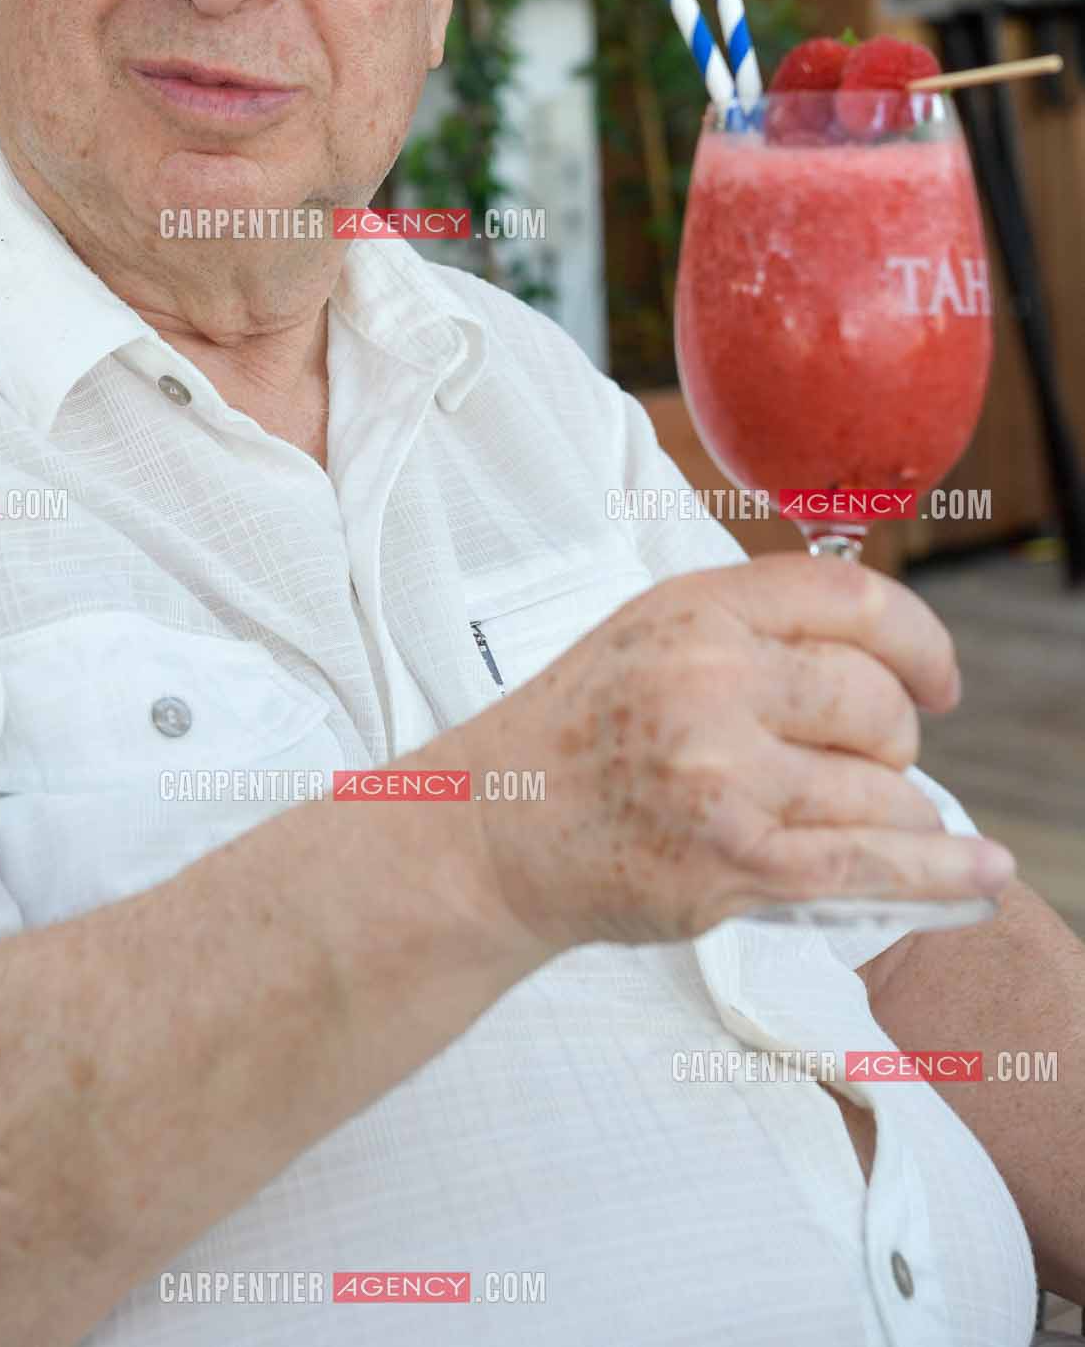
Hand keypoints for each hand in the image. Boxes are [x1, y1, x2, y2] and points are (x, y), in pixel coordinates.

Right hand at [429, 555, 1011, 955]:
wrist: (492, 830)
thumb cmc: (576, 733)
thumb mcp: (650, 634)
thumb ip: (752, 627)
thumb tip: (883, 651)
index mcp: (694, 610)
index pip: (849, 599)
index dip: (918, 638)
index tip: (936, 677)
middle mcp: (712, 681)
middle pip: (875, 700)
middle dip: (894, 738)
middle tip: (865, 759)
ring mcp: (726, 777)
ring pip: (882, 789)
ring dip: (896, 808)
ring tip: (865, 816)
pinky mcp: (736, 863)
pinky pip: (871, 865)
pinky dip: (939, 870)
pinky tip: (978, 868)